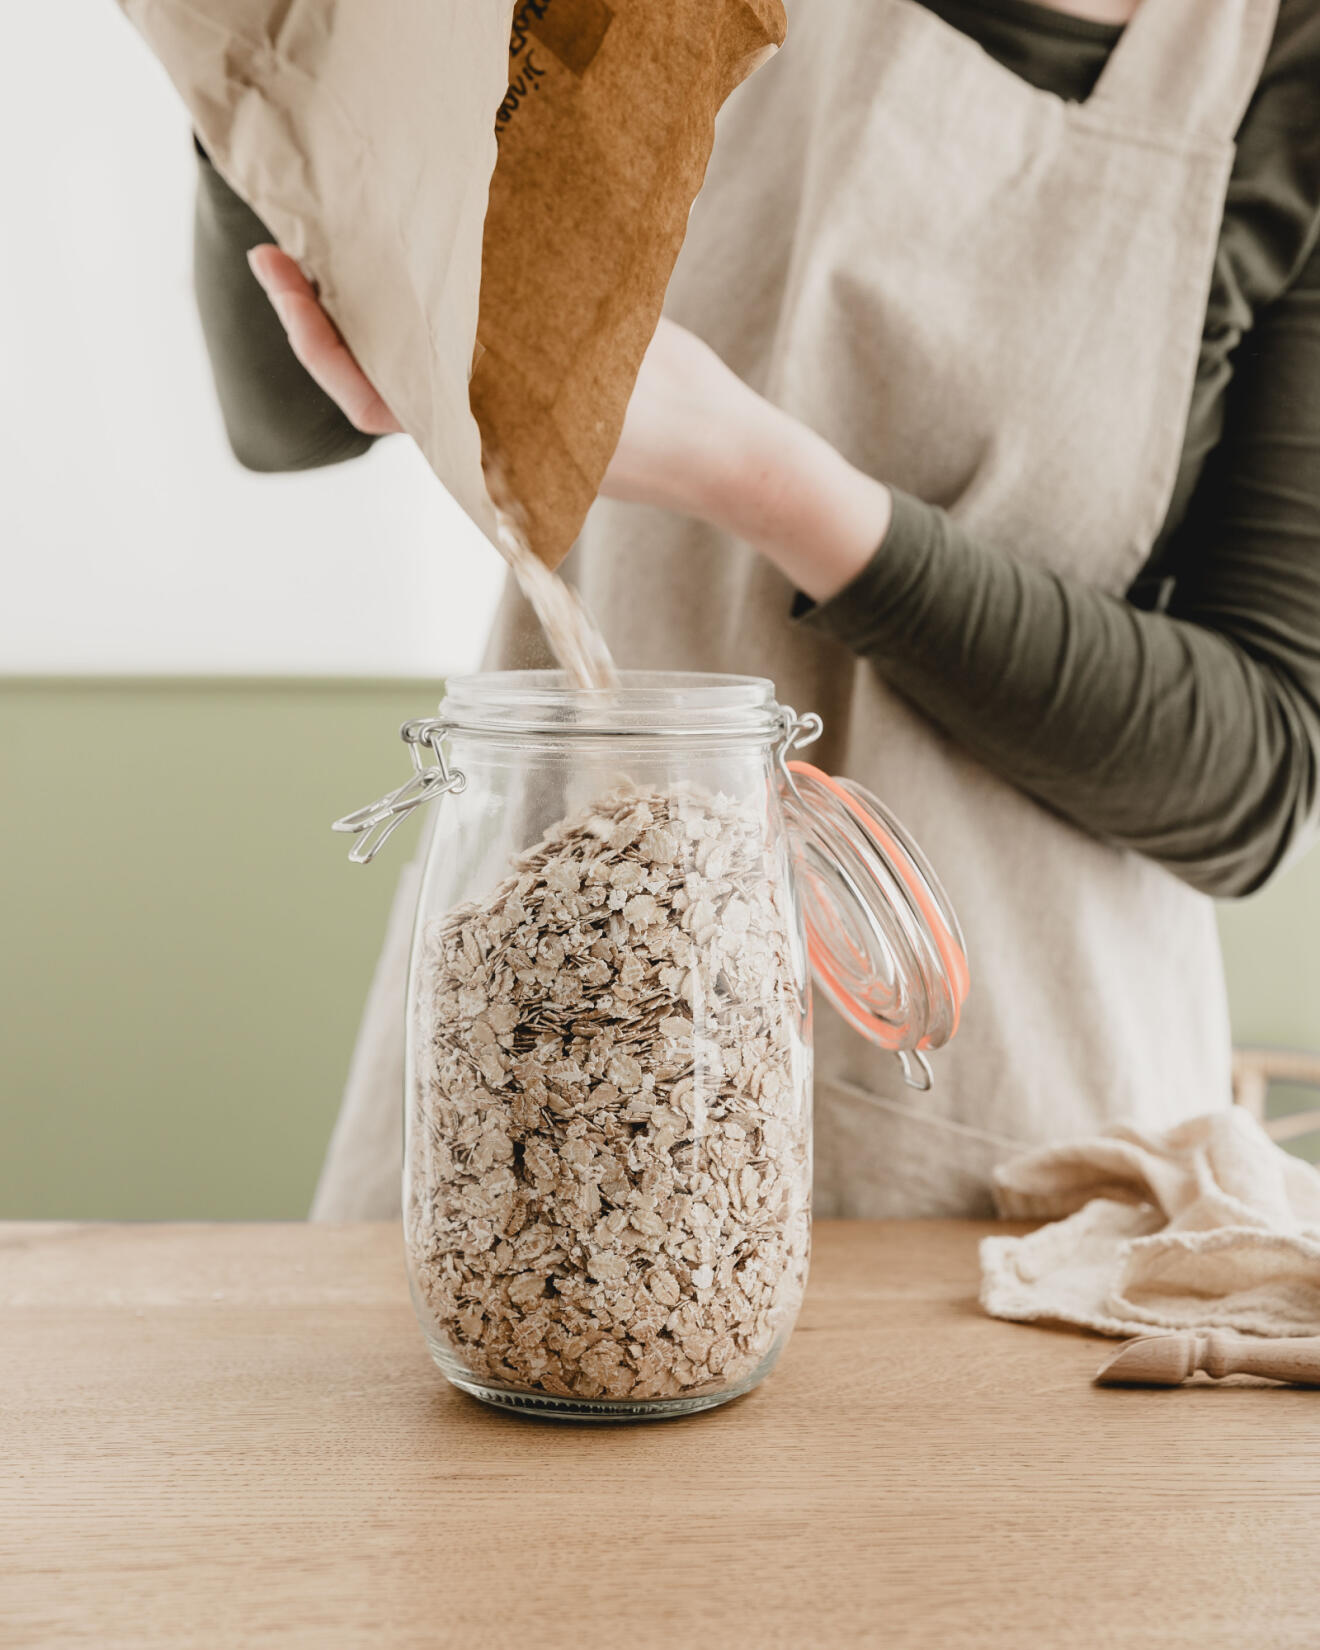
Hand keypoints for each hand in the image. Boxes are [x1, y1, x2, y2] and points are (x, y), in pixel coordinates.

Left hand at [248, 244, 890, 602]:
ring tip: (334, 247)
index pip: (365, 396)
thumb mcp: (576, 361)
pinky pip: (449, 351)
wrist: (718, 446)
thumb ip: (502, 332)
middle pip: (371, 373)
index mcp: (471, 439)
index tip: (280, 273)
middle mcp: (470, 431)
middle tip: (279, 246)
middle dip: (321, 313)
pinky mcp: (519, 393)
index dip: (314, 339)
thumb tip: (432, 272)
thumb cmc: (658, 415)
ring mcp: (493, 415)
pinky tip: (414, 262)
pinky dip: (419, 310)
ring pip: (404, 362)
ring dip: (365, 309)